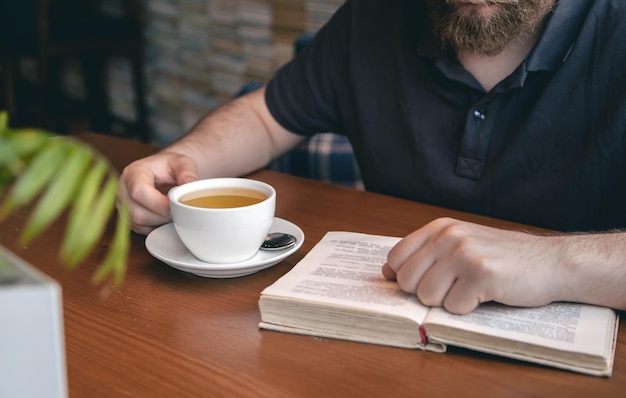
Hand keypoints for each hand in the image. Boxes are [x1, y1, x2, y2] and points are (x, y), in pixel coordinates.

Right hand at [117, 151, 198, 234]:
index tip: (175, 206)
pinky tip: (166, 216)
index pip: (138, 191)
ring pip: (138, 223)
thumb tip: (190, 185)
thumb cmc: (170, 167)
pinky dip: (157, 227)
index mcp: (133, 173)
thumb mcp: (182, 162)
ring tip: (174, 211)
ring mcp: (123, 206)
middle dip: (162, 215)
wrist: (165, 172)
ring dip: (160, 222)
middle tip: (179, 209)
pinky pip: (141, 230)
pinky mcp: (128, 218)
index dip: (158, 203)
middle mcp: (123, 190)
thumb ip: (187, 172)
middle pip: (137, 212)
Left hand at [382, 218, 566, 313]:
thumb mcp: (460, 244)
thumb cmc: (502, 257)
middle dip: (425, 293)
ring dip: (447, 302)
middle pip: (407, 281)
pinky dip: (468, 309)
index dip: (404, 277)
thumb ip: (425, 255)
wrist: (551, 262)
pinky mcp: (482, 275)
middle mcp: (449, 237)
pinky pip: (454, 307)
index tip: (424, 281)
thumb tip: (386, 272)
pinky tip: (485, 295)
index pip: (395, 258)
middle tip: (452, 288)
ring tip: (470, 290)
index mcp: (440, 227)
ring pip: (427, 297)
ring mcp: (465, 254)